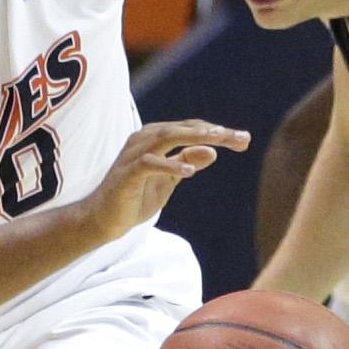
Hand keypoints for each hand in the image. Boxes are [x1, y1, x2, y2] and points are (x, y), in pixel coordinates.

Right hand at [83, 120, 249, 240]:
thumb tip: (212, 152)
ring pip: (165, 137)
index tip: (244, 139)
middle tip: (239, 137)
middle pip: (183, 129)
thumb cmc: (135, 196)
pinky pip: (149, 164)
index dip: (217, 132)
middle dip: (212, 132)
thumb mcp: (169, 180)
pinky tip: (190, 172)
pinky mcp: (126, 174)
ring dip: (193, 138)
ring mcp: (133, 155)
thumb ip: (187, 162)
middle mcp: (144, 140)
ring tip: (218, 141)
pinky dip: (170, 165)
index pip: (191, 129)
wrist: (105, 220)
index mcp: (156, 139)